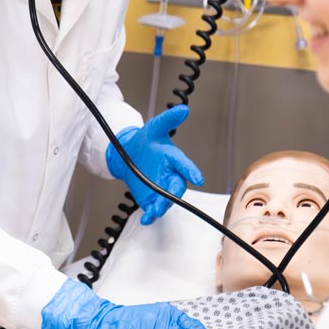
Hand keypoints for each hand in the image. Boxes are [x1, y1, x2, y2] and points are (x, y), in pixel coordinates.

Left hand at [105, 104, 202, 223]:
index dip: (191, 171)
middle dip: (173, 194)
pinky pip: (153, 209)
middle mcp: (171, 176)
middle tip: (168, 197)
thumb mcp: (155, 127)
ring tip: (154, 211)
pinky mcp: (151, 198)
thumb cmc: (147, 140)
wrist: (130, 153)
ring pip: (166, 201)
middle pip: (176, 188)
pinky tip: (146, 218)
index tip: (197, 178)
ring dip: (161, 207)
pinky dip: (150, 215)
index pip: (184, 165)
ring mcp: (162, 189)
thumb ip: (168, 120)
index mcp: (174, 159)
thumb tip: (183, 109)